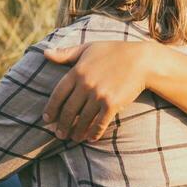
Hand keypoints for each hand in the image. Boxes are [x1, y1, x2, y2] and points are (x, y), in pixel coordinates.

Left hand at [42, 41, 158, 141]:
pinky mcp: (112, 104)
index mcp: (77, 71)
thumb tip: (45, 53)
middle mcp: (86, 84)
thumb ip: (66, 53)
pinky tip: (90, 138)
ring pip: (83, 119)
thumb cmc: (114, 51)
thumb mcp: (88, 48)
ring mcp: (99, 95)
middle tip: (59, 134)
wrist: (142, 60)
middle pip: (69, 110)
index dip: (51, 109)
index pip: (58, 94)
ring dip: (76, 132)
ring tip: (73, 138)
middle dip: (62, 125)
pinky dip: (94, 133)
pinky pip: (100, 123)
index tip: (47, 119)